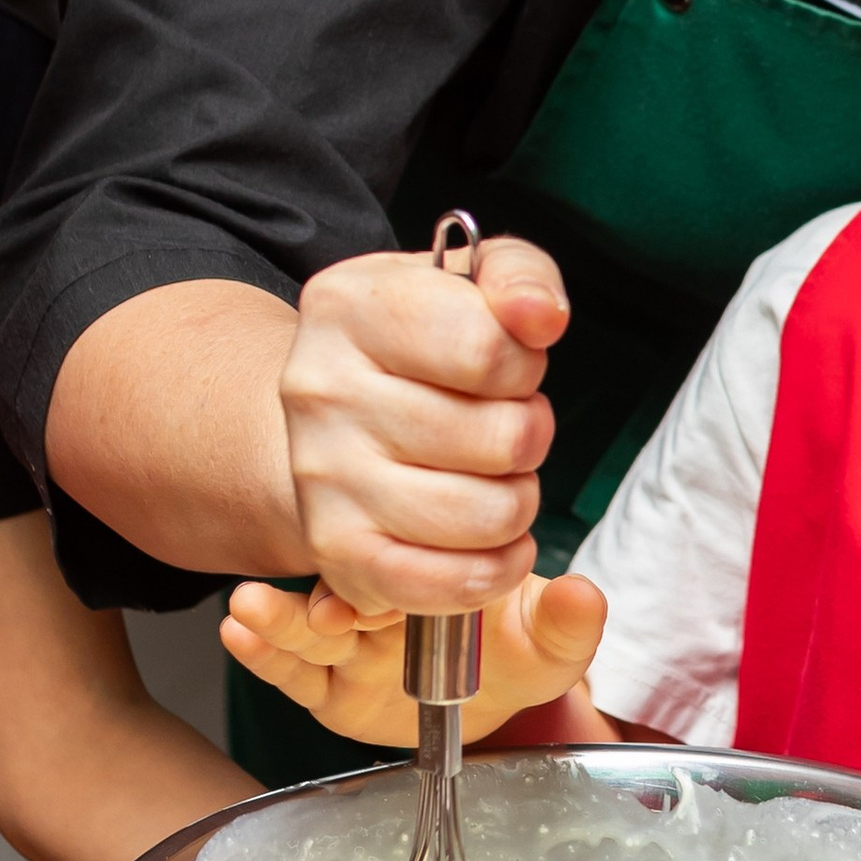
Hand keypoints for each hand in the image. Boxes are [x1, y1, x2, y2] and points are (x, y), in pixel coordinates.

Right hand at [222, 572, 606, 745]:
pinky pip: (290, 672)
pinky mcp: (327, 687)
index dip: (383, 583)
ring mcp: (350, 643)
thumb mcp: (549, 642)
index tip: (368, 603)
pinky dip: (261, 655)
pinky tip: (235, 636)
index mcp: (433, 574)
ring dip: (275, 618)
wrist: (489, 694)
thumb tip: (584, 595)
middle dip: (314, 603)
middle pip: (341, 594)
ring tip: (244, 611)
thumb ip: (566, 623)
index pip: (401, 565)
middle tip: (294, 607)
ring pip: (306, 630)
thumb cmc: (516, 650)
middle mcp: (382, 600)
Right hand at [280, 237, 568, 615]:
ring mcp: (323, 476)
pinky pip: (448, 584)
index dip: (523, 363)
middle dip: (529, 433)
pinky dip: (495, 569)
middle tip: (503, 426)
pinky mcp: (336, 549)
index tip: (507, 364)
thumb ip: (520, 276)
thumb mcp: (467, 281)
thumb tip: (540, 316)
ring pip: (488, 514)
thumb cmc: (419, 341)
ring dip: (518, 500)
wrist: (336, 409)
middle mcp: (320, 390)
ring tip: (493, 477)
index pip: (488, 348)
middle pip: (501, 438)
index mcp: (348, 305)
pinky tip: (492, 541)